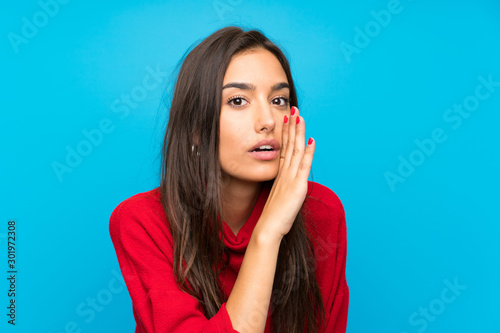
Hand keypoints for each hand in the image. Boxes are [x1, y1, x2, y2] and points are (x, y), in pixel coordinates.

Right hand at [257, 106, 314, 239]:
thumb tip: (290, 181)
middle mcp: (285, 173)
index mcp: (280, 174)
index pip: (284, 148)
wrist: (268, 227)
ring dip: (298, 133)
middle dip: (292, 126)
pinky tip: (311, 141)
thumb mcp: (279, 196)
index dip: (286, 132)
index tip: (288, 119)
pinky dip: (308, 152)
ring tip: (300, 117)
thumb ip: (284, 186)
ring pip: (295, 150)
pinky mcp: (297, 186)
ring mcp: (290, 178)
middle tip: (293, 109)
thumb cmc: (274, 216)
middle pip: (288, 145)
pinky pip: (303, 166)